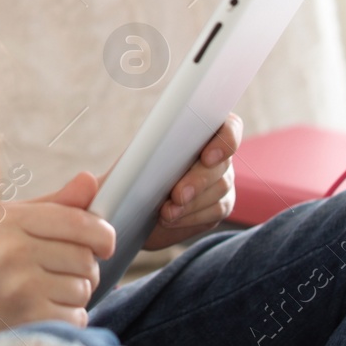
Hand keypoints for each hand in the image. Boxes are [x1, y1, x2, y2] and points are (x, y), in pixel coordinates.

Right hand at [0, 170, 116, 345]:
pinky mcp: (27, 321)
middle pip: (85, 258)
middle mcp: (11, 251)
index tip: (105, 244)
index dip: (102, 234)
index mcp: (9, 220)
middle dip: (86, 269)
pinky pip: (76, 317)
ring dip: (76, 295)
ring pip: (83, 288)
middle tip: (66, 273)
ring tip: (50, 293)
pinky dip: (69, 319)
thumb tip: (92, 179)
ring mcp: (19, 288)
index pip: (78, 222)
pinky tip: (45, 314)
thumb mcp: (11, 225)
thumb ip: (55, 204)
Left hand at [92, 112, 241, 251]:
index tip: (206, 156)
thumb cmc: (127, 179)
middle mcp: (217, 154)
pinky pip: (215, 211)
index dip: (224, 139)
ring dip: (192, 202)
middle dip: (198, 180)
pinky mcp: (218, 206)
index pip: (229, 127)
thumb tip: (117, 166)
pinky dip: (192, 216)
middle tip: (176, 195)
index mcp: (200, 129)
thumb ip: (131, 160)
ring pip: (220, 190)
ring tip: (166, 212)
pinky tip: (171, 219)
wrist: (128, 210)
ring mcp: (221, 181)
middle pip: (222, 164)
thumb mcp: (125, 167)